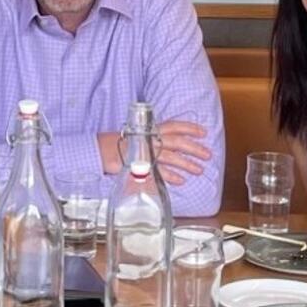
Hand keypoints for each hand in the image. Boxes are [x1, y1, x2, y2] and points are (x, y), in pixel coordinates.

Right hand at [97, 121, 211, 184]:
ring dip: (188, 163)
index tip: (203, 132)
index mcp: (150, 130)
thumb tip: (166, 143)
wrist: (98, 150)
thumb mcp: (137, 136)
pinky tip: (181, 180)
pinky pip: (159, 171)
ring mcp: (146, 152)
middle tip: (208, 155)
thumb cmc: (117, 143)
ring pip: (172, 156)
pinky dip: (172, 176)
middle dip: (195, 148)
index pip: (174, 125)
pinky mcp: (141, 166)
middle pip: (178, 141)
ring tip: (199, 170)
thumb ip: (152, 138)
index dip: (190, 128)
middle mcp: (150, 139)